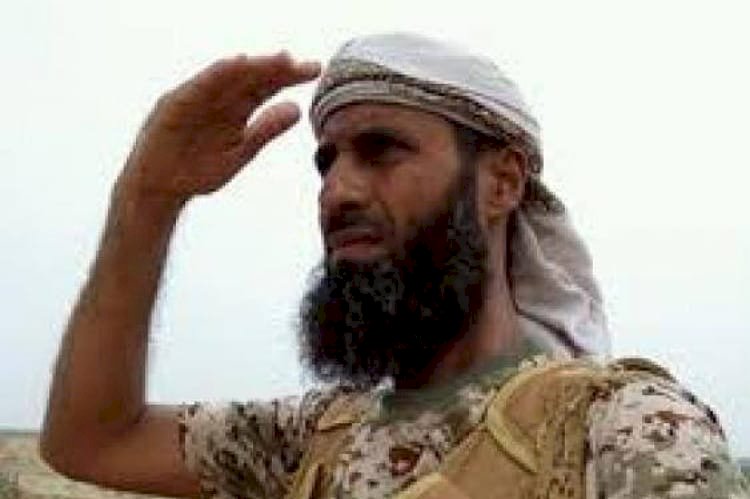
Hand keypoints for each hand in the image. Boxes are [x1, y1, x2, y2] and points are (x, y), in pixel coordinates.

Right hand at [118, 52, 319, 202]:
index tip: (314, 71)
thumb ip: (266, 130)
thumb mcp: (241, 151)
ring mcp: (196, 99)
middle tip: (304, 65)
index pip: (265, 87)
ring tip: (279, 60)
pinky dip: (216, 74)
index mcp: (235, 109)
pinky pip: (197, 86)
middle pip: (250, 78)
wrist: (161, 189)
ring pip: (228, 78)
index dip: (288, 77)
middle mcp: (218, 99)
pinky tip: (238, 64)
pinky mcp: (175, 105)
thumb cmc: (198, 169)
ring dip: (253, 66)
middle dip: (277, 70)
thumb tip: (298, 109)